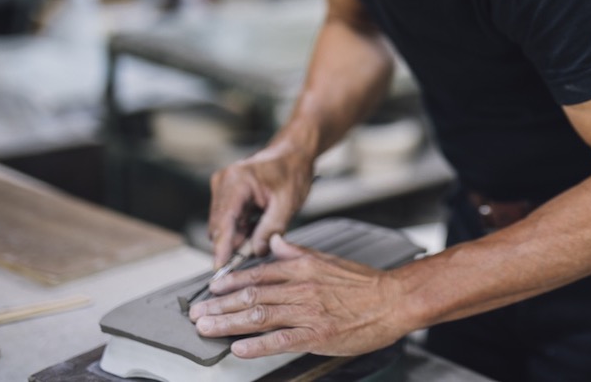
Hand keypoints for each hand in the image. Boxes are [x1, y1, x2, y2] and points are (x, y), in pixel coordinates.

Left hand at [189, 235, 412, 357]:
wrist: (394, 299)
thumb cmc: (365, 283)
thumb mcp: (329, 259)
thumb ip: (298, 252)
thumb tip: (276, 242)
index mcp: (303, 268)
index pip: (258, 273)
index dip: (230, 282)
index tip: (211, 288)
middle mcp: (301, 288)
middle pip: (251, 295)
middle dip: (219, 305)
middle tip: (196, 313)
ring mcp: (308, 312)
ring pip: (259, 315)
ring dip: (228, 323)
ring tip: (206, 328)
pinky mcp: (317, 334)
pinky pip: (280, 340)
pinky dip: (256, 345)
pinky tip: (238, 348)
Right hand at [208, 140, 314, 267]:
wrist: (293, 155)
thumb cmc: (292, 172)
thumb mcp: (287, 204)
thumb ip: (270, 229)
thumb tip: (256, 251)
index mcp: (237, 181)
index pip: (224, 221)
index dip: (221, 248)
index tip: (220, 268)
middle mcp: (223, 182)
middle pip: (220, 226)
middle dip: (236, 243)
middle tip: (259, 248)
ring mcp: (222, 186)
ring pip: (223, 225)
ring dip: (240, 235)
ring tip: (263, 228)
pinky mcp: (224, 192)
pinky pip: (228, 219)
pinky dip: (241, 227)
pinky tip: (257, 222)